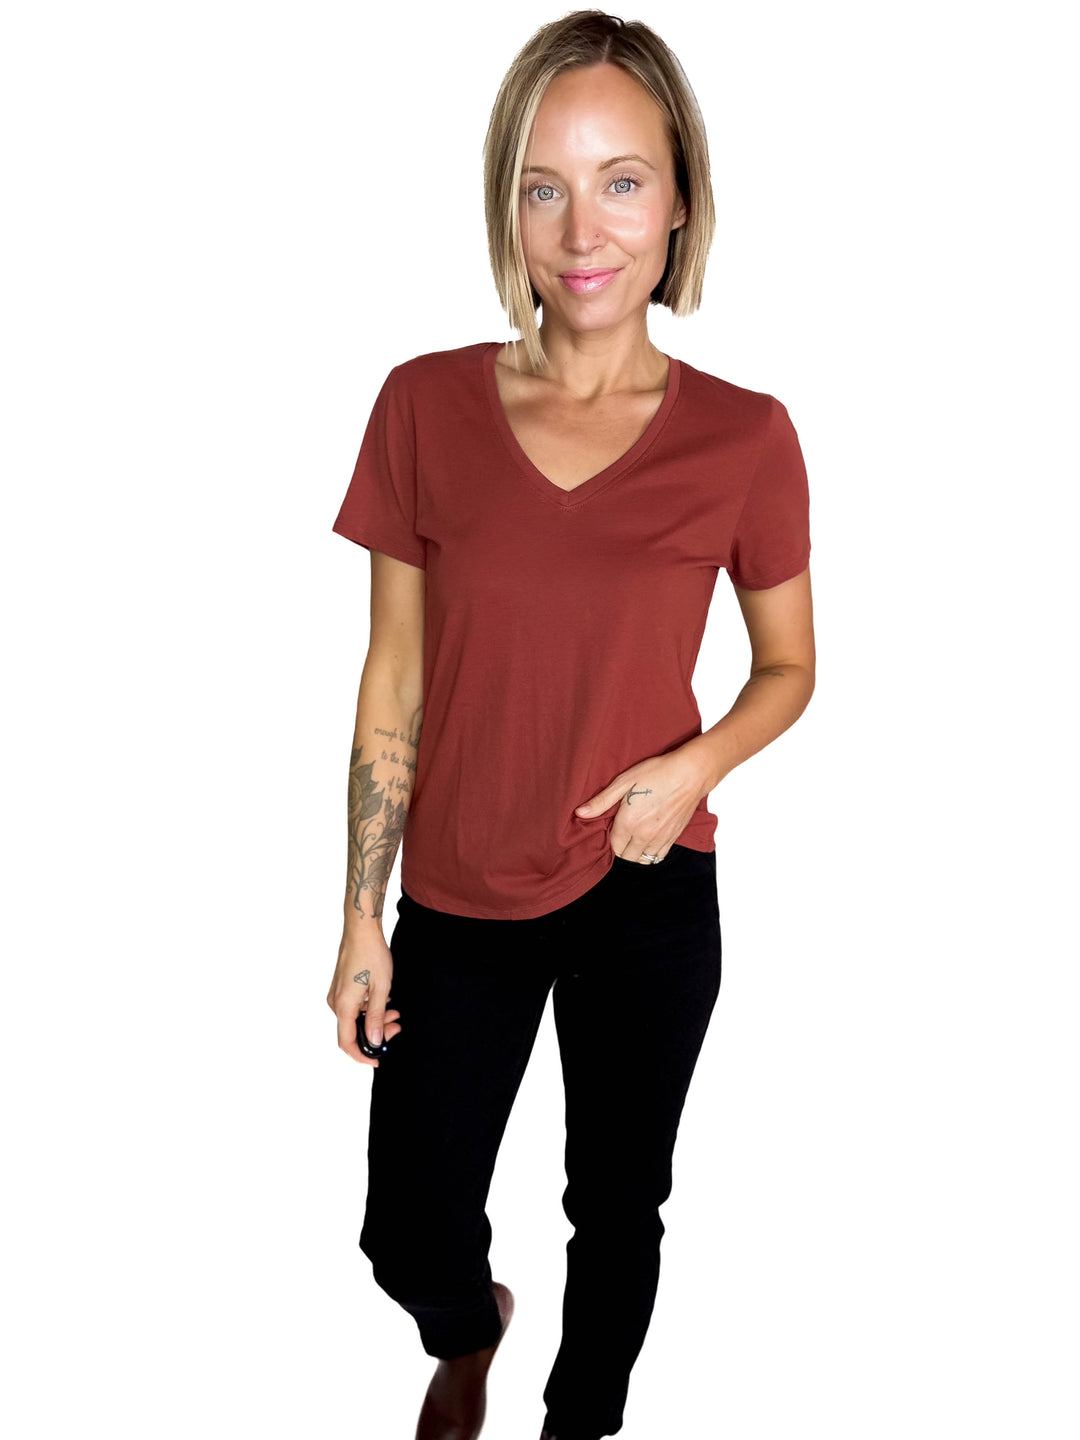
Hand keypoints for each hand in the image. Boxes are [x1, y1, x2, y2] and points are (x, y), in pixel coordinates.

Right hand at [327, 928, 402, 1067]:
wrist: (361, 930)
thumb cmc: (372, 955)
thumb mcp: (381, 989)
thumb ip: (376, 1017)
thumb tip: (373, 1041)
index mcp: (344, 1006)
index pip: (347, 1042)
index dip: (361, 1056)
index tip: (377, 1060)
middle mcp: (335, 1002)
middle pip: (353, 1031)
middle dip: (375, 1033)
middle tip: (396, 1026)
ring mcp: (336, 994)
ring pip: (355, 1019)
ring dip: (375, 1020)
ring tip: (395, 1012)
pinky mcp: (341, 987)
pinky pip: (353, 1007)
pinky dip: (369, 1009)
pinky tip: (384, 1001)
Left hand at [573, 742, 710, 861]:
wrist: (691, 774)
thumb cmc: (657, 772)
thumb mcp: (624, 781)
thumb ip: (602, 801)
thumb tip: (580, 813)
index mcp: (629, 822)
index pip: (612, 845)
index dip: (609, 837)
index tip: (612, 826)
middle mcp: (644, 835)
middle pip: (625, 856)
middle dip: (620, 847)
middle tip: (621, 832)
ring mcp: (660, 838)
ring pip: (642, 860)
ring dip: (635, 852)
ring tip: (633, 838)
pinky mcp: (674, 838)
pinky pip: (658, 857)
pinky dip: (650, 853)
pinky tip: (648, 840)